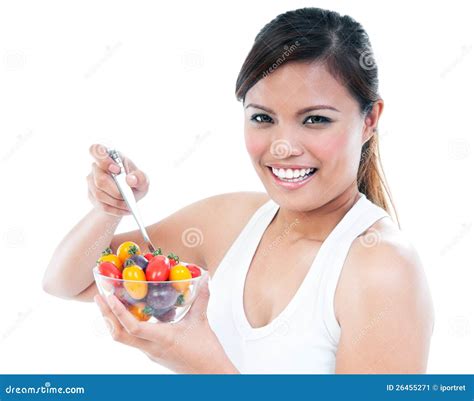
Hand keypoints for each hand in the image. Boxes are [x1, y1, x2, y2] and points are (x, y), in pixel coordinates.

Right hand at [87, 143, 149, 216]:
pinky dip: (115, 209)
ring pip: (99, 194)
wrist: (129, 197)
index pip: (96, 149)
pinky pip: (101, 205)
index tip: (116, 169)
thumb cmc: (136, 182)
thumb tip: (130, 180)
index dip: (103, 160)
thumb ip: (140, 177)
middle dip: (116, 191)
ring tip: (129, 205)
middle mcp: (97, 166)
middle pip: (100, 179)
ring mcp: (91, 180)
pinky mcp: (91, 194)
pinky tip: (125, 210)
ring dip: (116, 202)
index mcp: (110, 156)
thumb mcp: (143, 180)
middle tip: (127, 196)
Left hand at [94, 277, 238, 373]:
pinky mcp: (154, 353)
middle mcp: (151, 348)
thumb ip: (201, 299)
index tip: (108, 296)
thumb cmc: (206, 352)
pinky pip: (135, 338)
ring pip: (125, 337)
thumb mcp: (202, 322)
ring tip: (111, 302)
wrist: (210, 375)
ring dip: (114, 320)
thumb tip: (203, 279)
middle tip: (99, 297)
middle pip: (119, 334)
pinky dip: (129, 324)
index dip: (117, 312)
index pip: (132, 327)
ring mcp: (151, 352)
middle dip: (106, 315)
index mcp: (162, 338)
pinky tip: (136, 312)